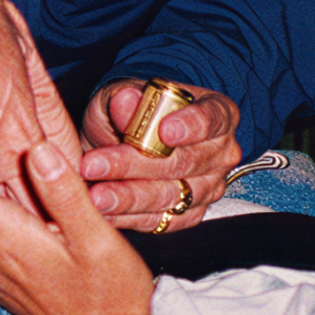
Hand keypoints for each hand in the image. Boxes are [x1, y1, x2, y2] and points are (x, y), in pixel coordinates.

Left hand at [80, 79, 242, 231]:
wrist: (129, 138)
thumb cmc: (134, 110)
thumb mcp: (125, 94)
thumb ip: (125, 97)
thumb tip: (125, 100)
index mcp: (218, 113)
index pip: (211, 118)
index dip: (190, 125)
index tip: (164, 131)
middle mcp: (220, 153)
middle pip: (182, 162)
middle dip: (135, 164)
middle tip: (94, 165)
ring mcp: (208, 188)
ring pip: (168, 196)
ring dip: (127, 197)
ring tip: (94, 195)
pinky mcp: (189, 215)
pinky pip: (159, 221)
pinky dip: (127, 218)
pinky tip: (102, 212)